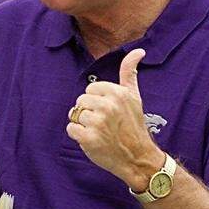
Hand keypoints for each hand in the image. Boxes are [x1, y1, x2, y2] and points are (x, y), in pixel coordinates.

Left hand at [66, 48, 162, 188]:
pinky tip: (93, 140)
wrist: (137, 157)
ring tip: (99, 131)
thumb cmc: (134, 126)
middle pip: (80, 102)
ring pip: (74, 115)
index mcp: (117, 93)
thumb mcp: (134, 96)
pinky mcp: (89, 138)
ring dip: (83, 124)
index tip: (109, 112)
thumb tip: (138, 51)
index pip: (90, 90)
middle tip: (104, 123)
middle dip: (88, 112)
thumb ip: (129, 73)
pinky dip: (78, 136)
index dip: (96, 101)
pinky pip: (71, 129)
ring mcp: (98, 123)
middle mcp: (108, 106)